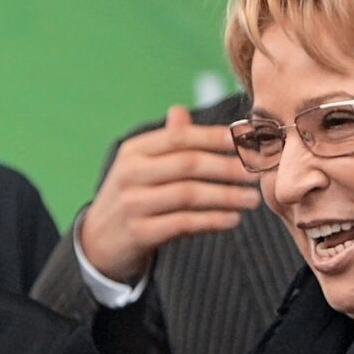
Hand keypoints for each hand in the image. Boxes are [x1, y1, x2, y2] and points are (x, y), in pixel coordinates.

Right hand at [80, 106, 259, 283]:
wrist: (98, 242)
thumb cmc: (131, 198)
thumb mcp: (140, 167)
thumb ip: (164, 143)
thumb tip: (180, 111)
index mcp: (134, 151)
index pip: (179, 137)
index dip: (214, 137)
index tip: (245, 139)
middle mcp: (130, 173)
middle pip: (187, 164)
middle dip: (227, 167)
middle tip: (256, 172)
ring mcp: (131, 204)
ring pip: (187, 195)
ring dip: (225, 196)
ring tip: (251, 199)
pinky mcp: (138, 233)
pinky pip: (182, 223)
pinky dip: (211, 221)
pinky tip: (232, 220)